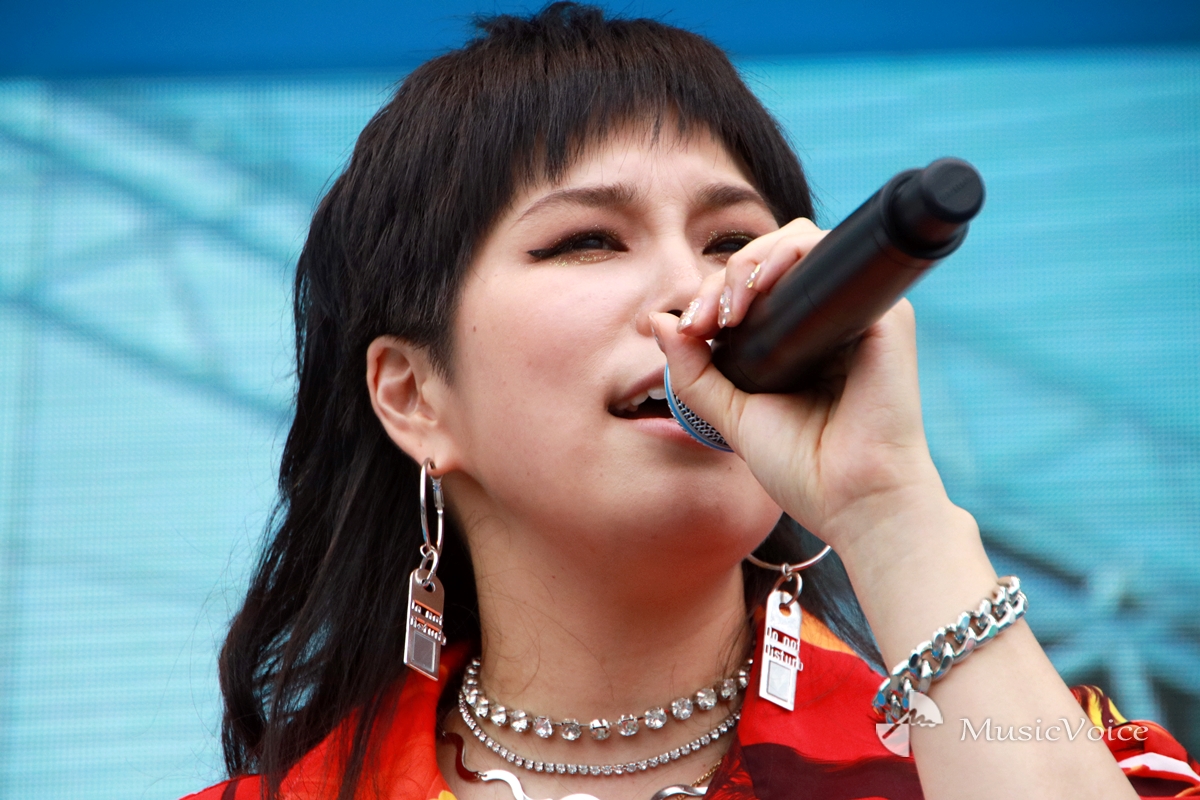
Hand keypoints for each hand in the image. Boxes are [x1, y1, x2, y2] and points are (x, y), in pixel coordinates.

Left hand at [652, 218, 955, 561]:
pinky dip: (790, 255)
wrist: (853, 501)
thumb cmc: (802, 467)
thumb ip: (695, 371)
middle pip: (772, 257)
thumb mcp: (731, 415)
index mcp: (799, 340)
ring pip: (799, 244)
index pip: (753, 287)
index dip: (714, 295)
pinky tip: (760, 287)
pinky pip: (832, 254)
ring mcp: (857, 311)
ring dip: (751, 262)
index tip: (690, 329)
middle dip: (725, 277)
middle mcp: (830, 319)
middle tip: (704, 320)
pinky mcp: (883, 311)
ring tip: (727, 309)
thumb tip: (660, 322)